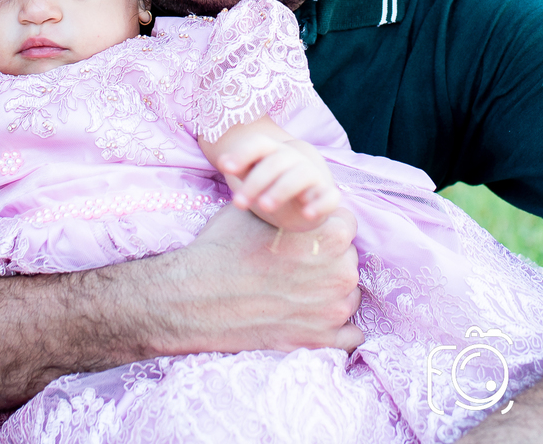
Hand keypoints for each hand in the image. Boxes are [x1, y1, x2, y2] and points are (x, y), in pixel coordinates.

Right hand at [150, 204, 363, 354]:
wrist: (194, 296)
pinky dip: (336, 328)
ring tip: (295, 291)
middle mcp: (341, 273)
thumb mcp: (257, 212)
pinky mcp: (320, 340)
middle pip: (347, 260)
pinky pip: (350, 335)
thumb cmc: (222, 249)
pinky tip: (311, 318)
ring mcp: (333, 310)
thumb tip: (300, 204)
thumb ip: (291, 209)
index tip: (304, 235)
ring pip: (347, 295)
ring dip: (329, 292)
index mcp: (329, 236)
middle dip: (326, 259)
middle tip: (293, 264)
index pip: (346, 224)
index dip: (322, 227)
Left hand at [211, 129, 339, 231]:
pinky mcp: (328, 195)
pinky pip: (329, 197)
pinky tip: (307, 213)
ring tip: (264, 206)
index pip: (259, 144)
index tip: (225, 168)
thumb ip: (239, 167)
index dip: (242, 153)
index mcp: (273, 151)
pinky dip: (320, 204)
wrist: (303, 199)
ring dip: (281, 190)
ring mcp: (314, 176)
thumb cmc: (270, 185)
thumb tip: (222, 161)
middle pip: (275, 163)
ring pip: (300, 176)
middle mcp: (295, 159)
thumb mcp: (252, 176)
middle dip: (255, 182)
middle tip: (238, 203)